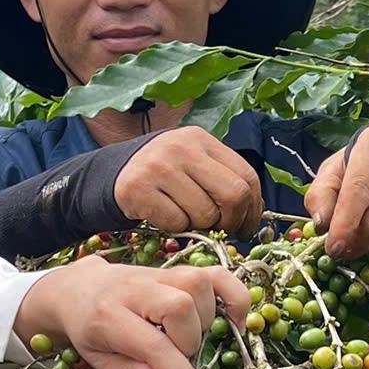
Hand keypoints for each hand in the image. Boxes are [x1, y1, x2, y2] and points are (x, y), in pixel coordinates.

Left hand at [15, 256, 249, 368]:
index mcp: (109, 315)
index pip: (154, 346)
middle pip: (181, 307)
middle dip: (190, 344)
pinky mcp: (177, 269)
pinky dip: (232, 297)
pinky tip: (231, 320)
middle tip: (179, 360)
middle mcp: (135, 288)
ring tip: (191, 339)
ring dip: (206, 321)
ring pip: (199, 285)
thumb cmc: (89, 329)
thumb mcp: (99, 358)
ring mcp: (158, 273)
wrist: (78, 287)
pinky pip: (216, 274)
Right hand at [112, 126, 264, 233]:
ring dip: (200, 226)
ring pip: (205, 214)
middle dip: (232, 221)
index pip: (246, 176)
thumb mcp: (194, 164)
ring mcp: (158, 167)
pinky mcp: (138, 190)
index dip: (252, 208)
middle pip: (233, 195)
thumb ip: (222, 179)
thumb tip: (253, 214)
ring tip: (186, 216)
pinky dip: (177, 228)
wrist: (115, 174)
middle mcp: (181, 148)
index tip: (246, 226)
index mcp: (201, 139)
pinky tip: (167, 217)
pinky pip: (177, 223)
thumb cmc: (164, 174)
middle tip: (222, 229)